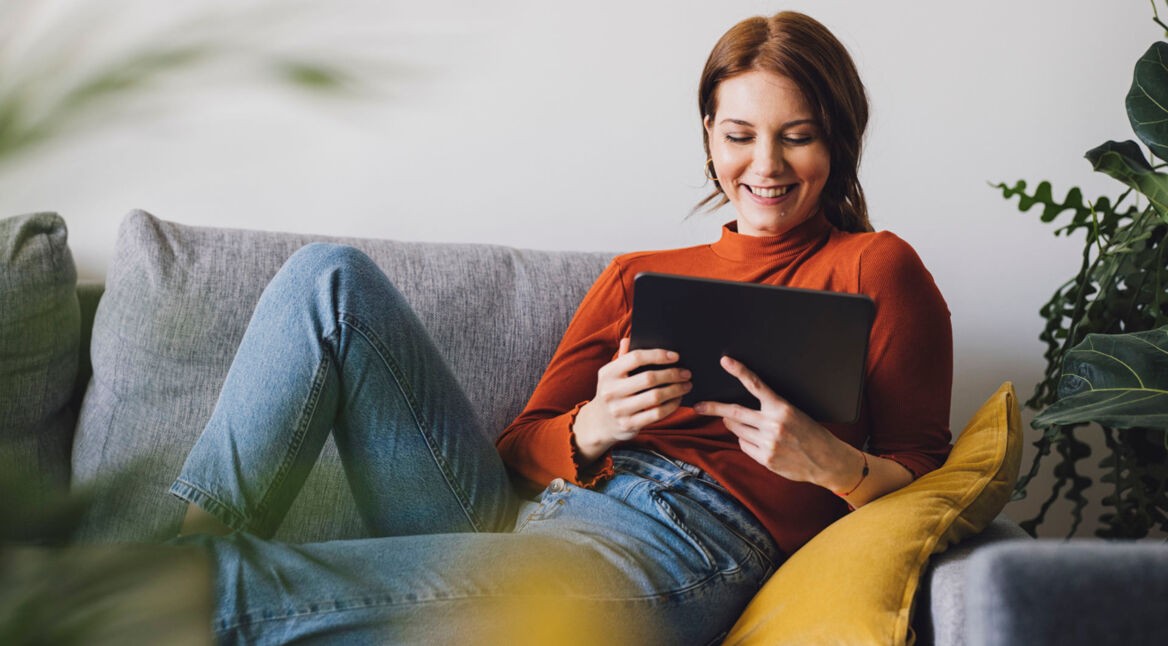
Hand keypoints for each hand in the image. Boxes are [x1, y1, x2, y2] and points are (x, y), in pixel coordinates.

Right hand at [572, 338, 691, 462]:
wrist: (599, 423)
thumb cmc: (613, 391)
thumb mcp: (612, 374)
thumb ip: (623, 357)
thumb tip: (630, 338)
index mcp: (607, 373)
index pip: (636, 357)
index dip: (658, 355)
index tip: (675, 356)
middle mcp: (611, 391)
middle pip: (649, 378)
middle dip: (672, 374)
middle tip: (686, 373)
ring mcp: (619, 410)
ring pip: (655, 397)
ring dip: (675, 390)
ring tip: (686, 385)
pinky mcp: (629, 425)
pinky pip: (656, 414)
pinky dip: (671, 406)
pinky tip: (677, 399)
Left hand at [692, 356, 859, 490]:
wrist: (827, 460)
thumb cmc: (811, 433)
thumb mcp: (795, 414)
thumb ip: (771, 410)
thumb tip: (742, 411)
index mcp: (782, 408)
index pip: (756, 385)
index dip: (739, 371)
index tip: (725, 361)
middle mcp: (773, 424)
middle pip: (734, 413)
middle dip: (713, 408)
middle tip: (698, 405)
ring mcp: (768, 443)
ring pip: (737, 430)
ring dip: (734, 426)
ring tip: (741, 424)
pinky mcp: (766, 458)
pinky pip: (744, 446)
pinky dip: (745, 442)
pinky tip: (758, 442)